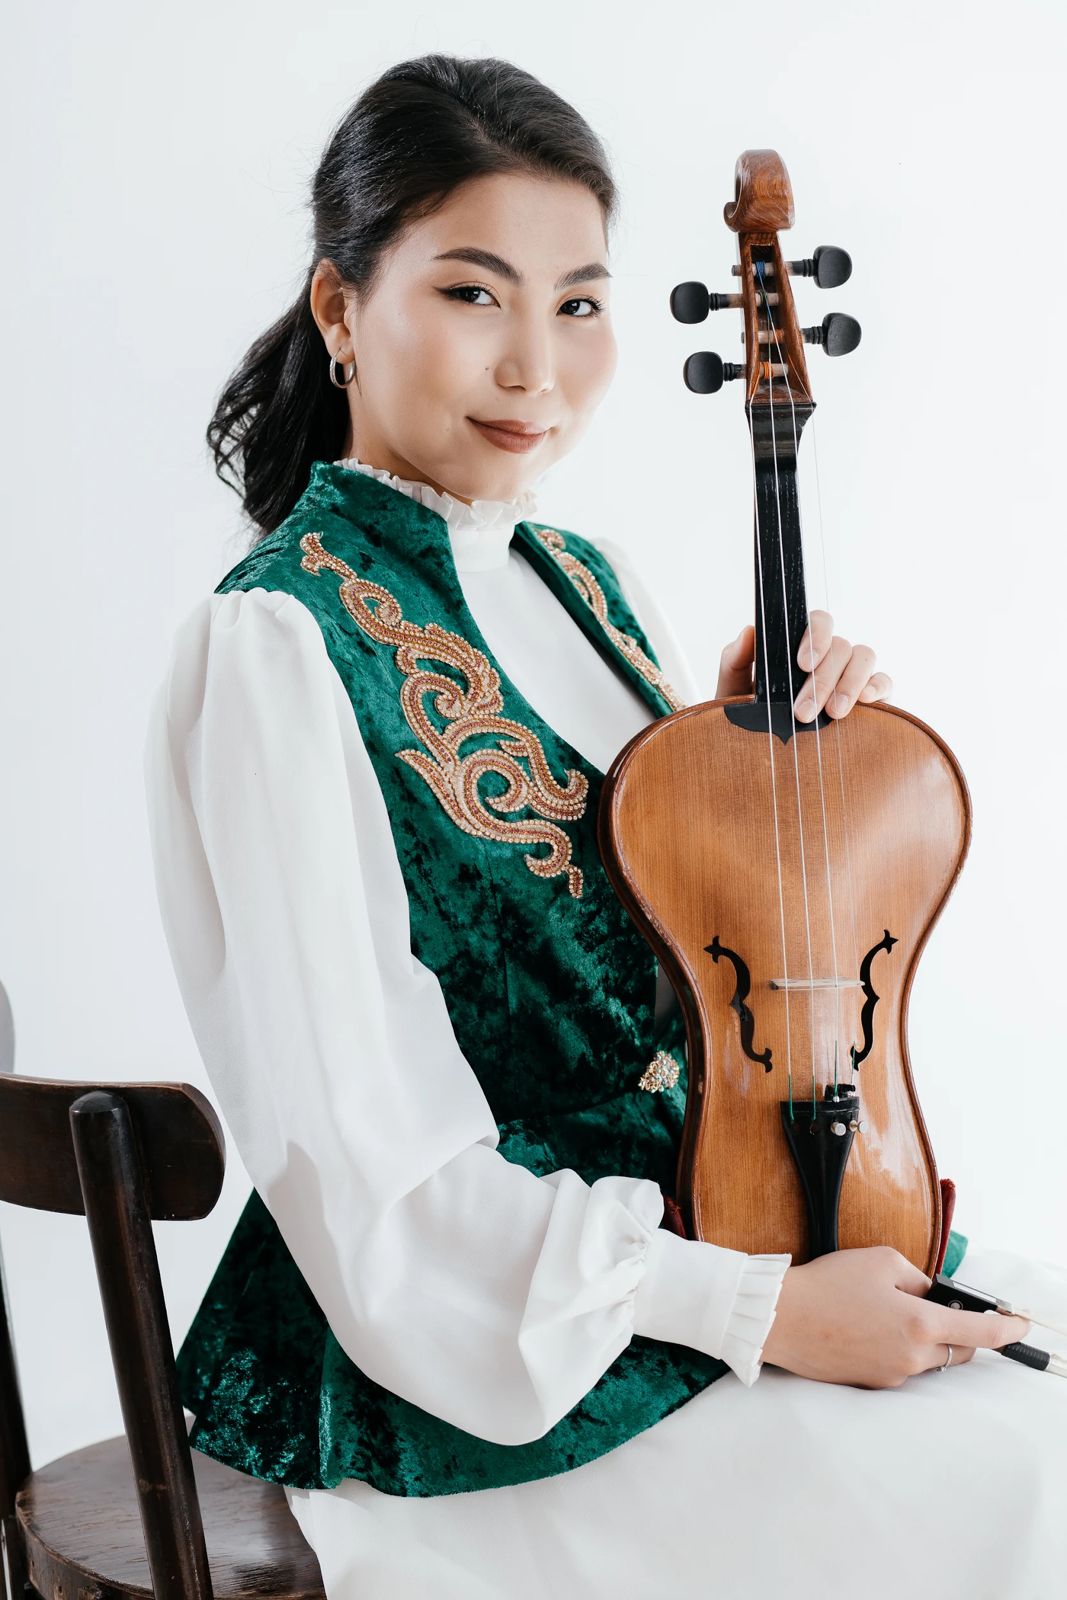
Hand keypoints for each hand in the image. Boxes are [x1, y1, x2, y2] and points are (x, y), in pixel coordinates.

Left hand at [715, 612, 892, 720]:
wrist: (760, 757)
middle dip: (823, 679)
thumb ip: (734, 660)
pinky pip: (884, 681)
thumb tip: (749, 630)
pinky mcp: (871, 698)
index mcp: (801, 646)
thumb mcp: (732, 691)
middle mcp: (830, 656)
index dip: (816, 636)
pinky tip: (865, 702)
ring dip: (849, 683)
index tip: (802, 664)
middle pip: (841, 646)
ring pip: (864, 657)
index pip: (818, 622)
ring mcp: (852, 674)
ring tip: (833, 714)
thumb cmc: (747, 719)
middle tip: (803, 712)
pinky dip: (877, 686)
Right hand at [760, 1246, 1031, 1388]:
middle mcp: (912, 1357)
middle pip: (959, 1350)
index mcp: (920, 1324)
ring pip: (929, 1359)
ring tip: (887, 1311)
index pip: (980, 1333)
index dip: (1007, 1330)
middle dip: (960, 1330)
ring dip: (925, 1339)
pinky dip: (899, 1347)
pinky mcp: (872, 1383)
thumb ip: (918, 1277)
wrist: (781, 1318)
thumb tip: (930, 1294)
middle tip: (939, 1306)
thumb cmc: (828, 1284)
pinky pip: (902, 1365)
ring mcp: (893, 1374)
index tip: (1020, 1326)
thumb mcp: (881, 1260)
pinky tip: (869, 1326)